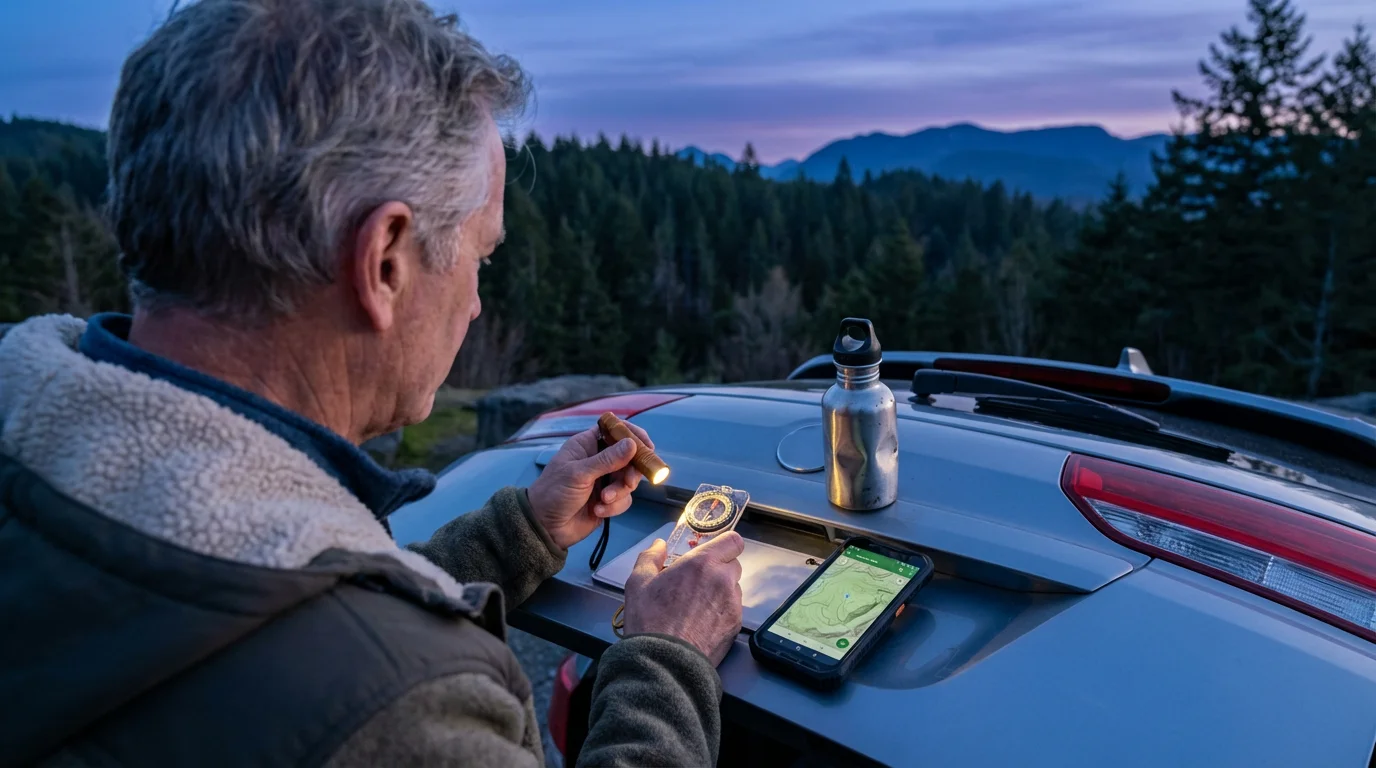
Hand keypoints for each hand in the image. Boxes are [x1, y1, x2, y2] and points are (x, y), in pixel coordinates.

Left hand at [526, 423, 655, 550]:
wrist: (544, 527)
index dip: (633, 435)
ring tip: (604, 500)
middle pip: (630, 457)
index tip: (647, 446)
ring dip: (619, 492)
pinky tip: (598, 511)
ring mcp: (604, 480)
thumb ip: (608, 460)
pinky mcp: (608, 500)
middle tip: (628, 482)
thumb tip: (633, 444)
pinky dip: (614, 506)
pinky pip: (624, 500)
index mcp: (588, 445)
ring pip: (629, 480)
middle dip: (631, 471)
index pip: (615, 430)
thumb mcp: (579, 474)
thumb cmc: (554, 492)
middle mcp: (599, 460)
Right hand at [622, 532, 744, 665]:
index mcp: (702, 563)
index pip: (733, 541)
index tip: (710, 551)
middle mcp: (723, 580)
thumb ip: (650, 557)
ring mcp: (732, 604)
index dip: (723, 544)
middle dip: (718, 568)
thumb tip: (659, 545)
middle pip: (733, 564)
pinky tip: (701, 621)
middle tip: (697, 580)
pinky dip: (721, 611)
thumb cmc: (650, 621)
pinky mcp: (735, 626)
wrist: (665, 662)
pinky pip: (733, 609)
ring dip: (721, 590)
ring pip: (734, 588)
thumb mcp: (638, 582)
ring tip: (697, 604)